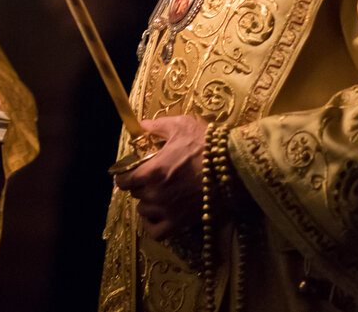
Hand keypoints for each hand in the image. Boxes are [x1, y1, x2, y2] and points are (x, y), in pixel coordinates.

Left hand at [113, 115, 206, 240]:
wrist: (234, 169)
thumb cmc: (206, 146)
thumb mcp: (181, 127)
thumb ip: (158, 126)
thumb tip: (142, 125)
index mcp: (152, 170)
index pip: (124, 179)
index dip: (124, 174)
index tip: (129, 171)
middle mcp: (156, 193)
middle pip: (135, 192)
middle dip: (140, 184)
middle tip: (151, 178)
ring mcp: (167, 210)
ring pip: (143, 210)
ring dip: (147, 202)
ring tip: (158, 193)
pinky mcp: (180, 223)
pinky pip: (155, 231)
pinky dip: (152, 224)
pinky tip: (157, 215)